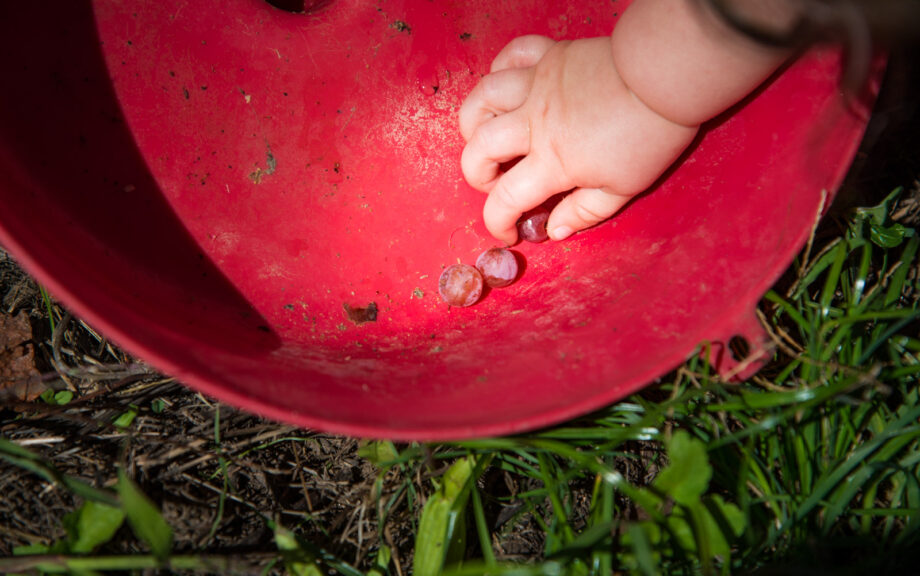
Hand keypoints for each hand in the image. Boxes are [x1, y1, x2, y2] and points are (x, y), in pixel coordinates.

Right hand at [459, 35, 699, 244]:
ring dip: (474, 122)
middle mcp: (534, 123)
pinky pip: (510, 56)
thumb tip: (553, 230)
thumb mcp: (623, 188)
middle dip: (477, 175)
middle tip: (497, 183)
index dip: (497, 223)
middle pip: (479, 149)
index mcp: (552, 162)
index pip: (505, 200)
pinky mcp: (550, 55)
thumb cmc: (650, 135)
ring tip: (487, 135)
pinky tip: (508, 88)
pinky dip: (500, 70)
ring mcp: (538, 84)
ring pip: (482, 98)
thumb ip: (583, 213)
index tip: (508, 233)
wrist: (666, 76)